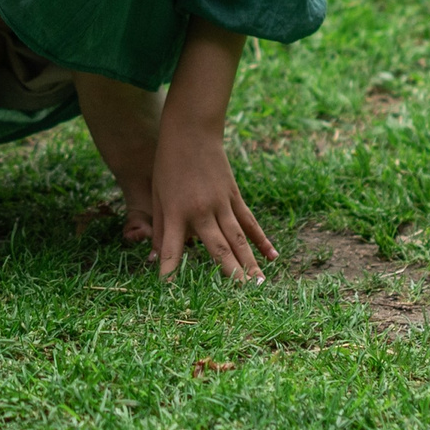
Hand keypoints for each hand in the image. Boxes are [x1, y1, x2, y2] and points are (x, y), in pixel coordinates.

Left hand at [150, 120, 275, 282]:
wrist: (191, 131)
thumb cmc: (169, 164)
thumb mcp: (158, 196)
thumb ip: (161, 229)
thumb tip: (157, 258)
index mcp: (177, 212)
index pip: (173, 249)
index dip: (170, 271)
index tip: (171, 293)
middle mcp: (202, 211)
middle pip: (218, 249)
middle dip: (229, 275)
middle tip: (241, 298)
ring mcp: (222, 203)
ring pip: (238, 239)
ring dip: (250, 263)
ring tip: (259, 286)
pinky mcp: (234, 196)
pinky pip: (250, 222)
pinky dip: (261, 240)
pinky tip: (273, 257)